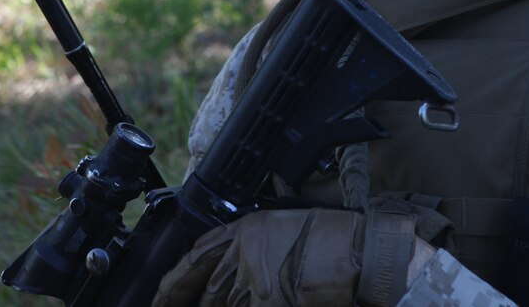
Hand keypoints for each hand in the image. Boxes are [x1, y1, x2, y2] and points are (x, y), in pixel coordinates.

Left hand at [152, 207, 427, 306]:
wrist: (366, 253)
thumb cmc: (337, 243)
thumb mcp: (288, 234)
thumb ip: (258, 253)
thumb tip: (239, 282)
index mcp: (250, 229)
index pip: (200, 252)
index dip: (178, 278)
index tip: (161, 293)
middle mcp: (246, 250)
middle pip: (208, 287)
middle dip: (189, 302)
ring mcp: (256, 276)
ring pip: (224, 303)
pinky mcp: (269, 298)